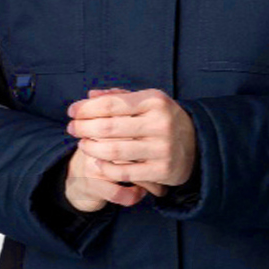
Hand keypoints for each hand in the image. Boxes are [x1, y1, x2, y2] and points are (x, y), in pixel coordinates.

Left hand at [64, 87, 197, 206]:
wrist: (197, 145)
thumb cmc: (162, 120)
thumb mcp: (146, 102)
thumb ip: (118, 97)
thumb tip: (89, 95)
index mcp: (154, 101)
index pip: (110, 104)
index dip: (86, 108)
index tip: (71, 111)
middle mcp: (160, 123)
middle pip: (108, 128)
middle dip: (83, 128)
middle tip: (71, 129)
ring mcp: (162, 149)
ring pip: (114, 151)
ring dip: (91, 148)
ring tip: (82, 144)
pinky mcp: (162, 171)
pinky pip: (125, 173)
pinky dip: (106, 168)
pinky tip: (97, 162)